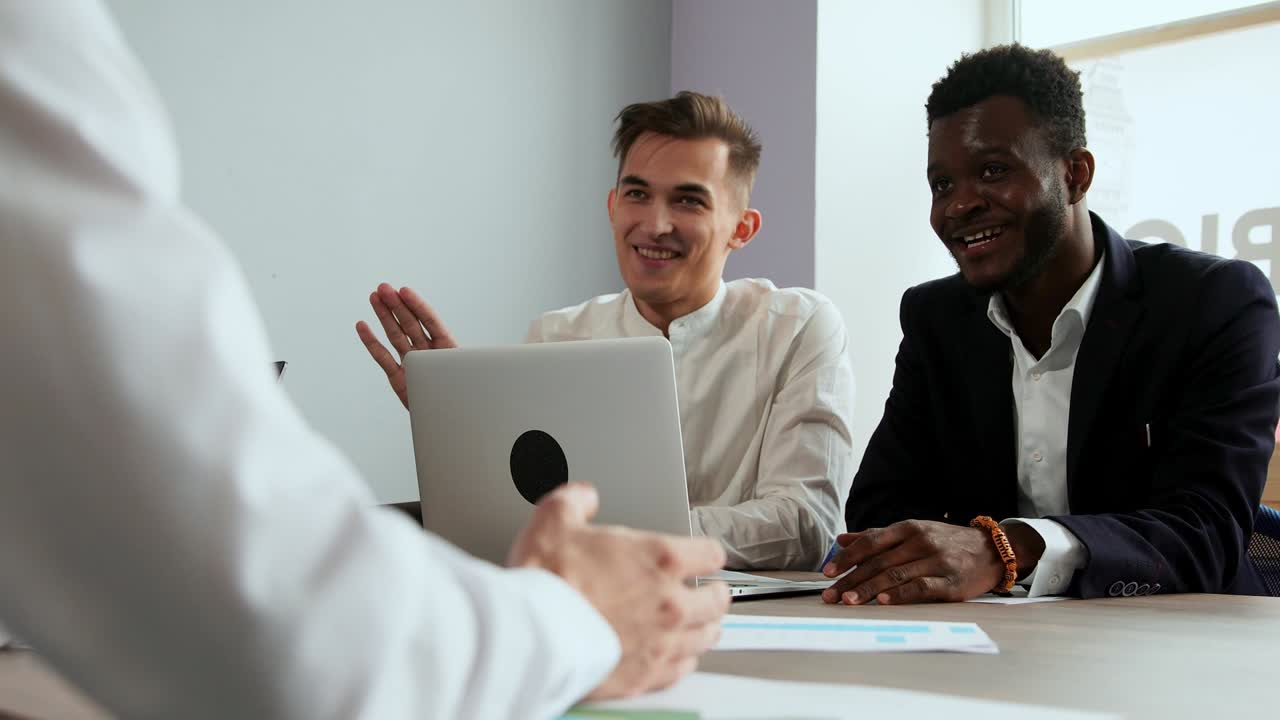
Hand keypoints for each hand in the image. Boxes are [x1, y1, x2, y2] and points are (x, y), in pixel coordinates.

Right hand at [354, 283, 457, 408]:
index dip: (417, 305)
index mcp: (448, 348)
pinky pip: (382, 357)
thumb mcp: (467, 378)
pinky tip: (362, 325)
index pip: (430, 321)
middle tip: (383, 287)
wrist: (451, 423)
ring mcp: (412, 364)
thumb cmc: (463, 400)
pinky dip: (372, 342)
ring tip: (374, 296)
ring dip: (384, 316)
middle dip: (397, 305)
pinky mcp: (398, 378)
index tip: (404, 291)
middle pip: (410, 324)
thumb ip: (460, 366)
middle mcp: (428, 353)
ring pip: (396, 335)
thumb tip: (462, 357)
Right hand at [509, 483, 729, 698]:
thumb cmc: (547, 582)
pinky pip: (682, 668)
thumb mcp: (555, 520)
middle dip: (715, 594)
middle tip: (710, 593)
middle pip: (717, 600)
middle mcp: (670, 602)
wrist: (533, 634)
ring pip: (706, 637)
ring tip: (702, 625)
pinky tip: (677, 657)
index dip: (708, 553)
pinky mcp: (646, 674)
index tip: (706, 557)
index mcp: (659, 559)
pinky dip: (683, 661)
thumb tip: (582, 497)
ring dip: (705, 628)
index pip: (711, 553)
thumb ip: (575, 502)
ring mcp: (662, 642)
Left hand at [819, 520, 1003, 604]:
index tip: (827, 572)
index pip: (870, 542)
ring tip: (849, 601)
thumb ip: (877, 536)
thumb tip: (842, 539)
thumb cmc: (946, 542)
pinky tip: (883, 602)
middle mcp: (920, 541)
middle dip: (850, 579)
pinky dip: (900, 595)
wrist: (992, 549)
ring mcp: (935, 561)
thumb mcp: (912, 531)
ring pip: (895, 575)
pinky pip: (921, 587)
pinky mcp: (950, 582)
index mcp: (907, 528)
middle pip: (878, 562)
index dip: (847, 558)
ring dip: (869, 590)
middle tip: (830, 595)